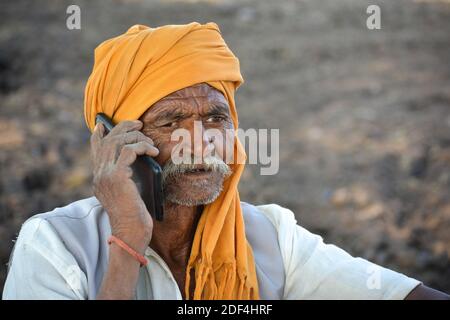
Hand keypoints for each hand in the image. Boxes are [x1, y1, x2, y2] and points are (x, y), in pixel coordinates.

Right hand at [90, 119, 158, 252]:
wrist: (131, 233)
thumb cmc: (134, 216)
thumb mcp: (127, 192)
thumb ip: (125, 176)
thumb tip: (137, 158)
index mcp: (99, 178)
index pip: (95, 149)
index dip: (98, 134)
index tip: (103, 124)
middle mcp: (99, 174)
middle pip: (108, 140)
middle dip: (124, 128)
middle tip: (139, 124)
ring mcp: (106, 175)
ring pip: (118, 142)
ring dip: (137, 137)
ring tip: (150, 143)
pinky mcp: (117, 176)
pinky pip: (130, 150)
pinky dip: (143, 146)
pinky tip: (153, 151)